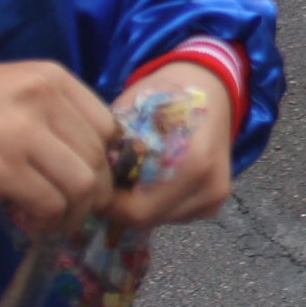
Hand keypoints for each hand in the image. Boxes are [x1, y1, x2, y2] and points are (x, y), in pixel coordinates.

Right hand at [0, 62, 121, 232]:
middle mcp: (44, 99)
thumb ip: (52, 116)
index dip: (104, 162)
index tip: (88, 181)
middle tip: (73, 211)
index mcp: (51, 78)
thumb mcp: (12, 95)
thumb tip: (91, 161)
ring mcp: (23, 133)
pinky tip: (32, 223)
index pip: (108, 127)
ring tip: (54, 221)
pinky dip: (48, 220)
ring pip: (83, 184)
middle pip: (99, 158)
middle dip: (94, 194)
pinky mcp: (0, 169)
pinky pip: (50, 203)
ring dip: (75, 212)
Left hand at [102, 63, 235, 228]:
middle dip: (122, 205)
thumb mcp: (131, 117)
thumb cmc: (165, 95)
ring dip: (141, 205)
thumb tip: (88, 185)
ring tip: (132, 177)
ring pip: (161, 219)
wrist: (210, 87)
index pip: (136, 210)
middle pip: (149, 219)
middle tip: (107, 181)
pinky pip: (176, 215)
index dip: (108, 202)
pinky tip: (154, 180)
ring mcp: (216, 196)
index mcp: (193, 164)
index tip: (93, 184)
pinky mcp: (217, 199)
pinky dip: (159, 203)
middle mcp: (210, 186)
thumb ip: (114, 154)